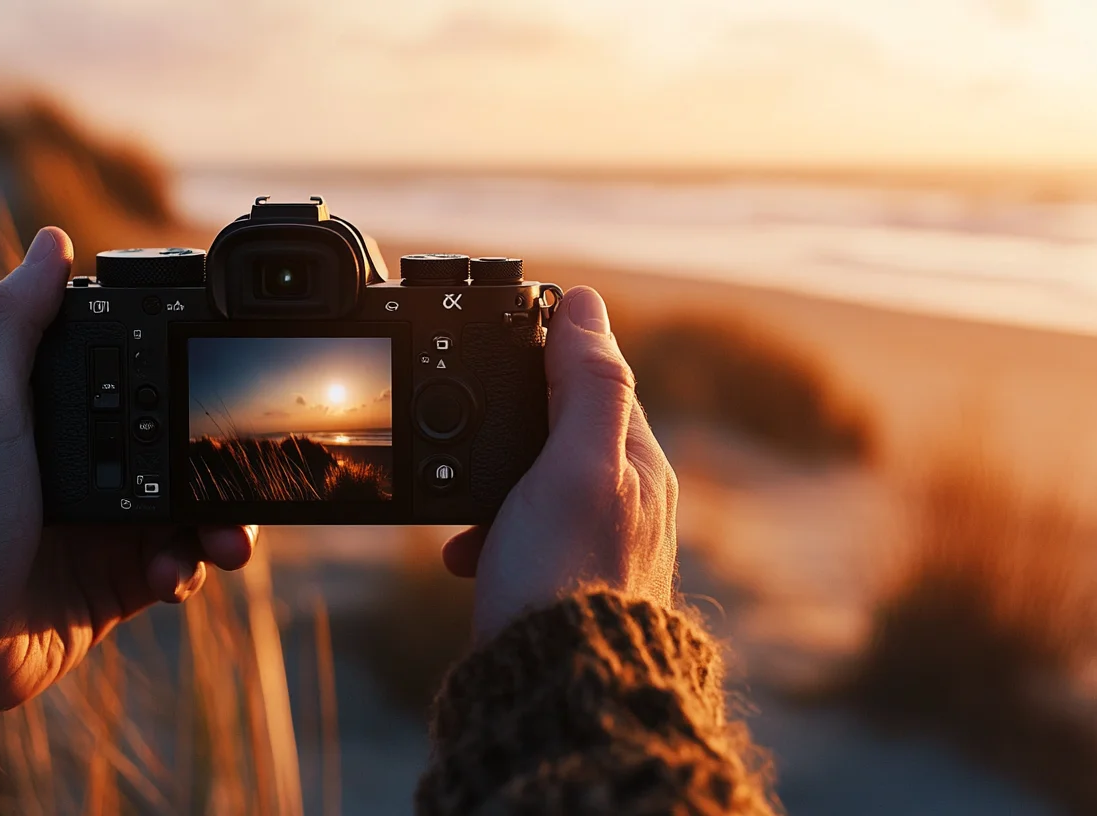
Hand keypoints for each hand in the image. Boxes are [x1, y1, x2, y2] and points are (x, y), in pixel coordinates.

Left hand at [0, 228, 256, 709]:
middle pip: (185, 442)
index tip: (223, 367)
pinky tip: (170, 577)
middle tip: (245, 470)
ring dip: (224, 523)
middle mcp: (91, 462)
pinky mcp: (120, 581)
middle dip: (223, 458)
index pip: (139, 373)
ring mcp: (109, 524)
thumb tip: (50, 238)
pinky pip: (183, 567)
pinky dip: (191, 569)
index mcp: (59, 412)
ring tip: (226, 543)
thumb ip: (13, 320)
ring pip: (199, 507)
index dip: (187, 367)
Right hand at [442, 286, 676, 641]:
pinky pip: (516, 533)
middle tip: (459, 425)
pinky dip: (484, 533)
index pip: (595, 377)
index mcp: (637, 461)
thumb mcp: (574, 465)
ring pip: (530, 482)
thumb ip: (588, 383)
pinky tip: (465, 553)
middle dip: (504, 425)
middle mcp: (625, 498)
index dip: (544, 352)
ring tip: (463, 507)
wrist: (556, 690)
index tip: (492, 339)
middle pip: (556, 428)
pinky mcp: (561, 579)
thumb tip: (586, 303)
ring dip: (488, 485)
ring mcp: (594, 541)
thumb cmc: (565, 577)